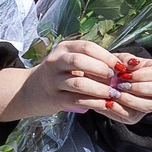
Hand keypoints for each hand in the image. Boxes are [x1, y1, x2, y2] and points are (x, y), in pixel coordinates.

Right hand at [0, 40, 121, 120]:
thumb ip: (92, 60)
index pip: (87, 47)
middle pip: (81, 61)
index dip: (106, 56)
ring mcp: (52, 80)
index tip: (120, 66)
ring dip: (100, 89)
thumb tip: (122, 66)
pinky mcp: (53, 98)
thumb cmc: (58, 75)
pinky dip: (94, 102)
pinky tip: (105, 104)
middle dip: (101, 69)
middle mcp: (55, 62)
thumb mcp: (70, 61)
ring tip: (113, 94)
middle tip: (115, 79)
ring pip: (79, 83)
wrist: (29, 90)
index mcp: (63, 48)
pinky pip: (77, 99)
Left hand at [94, 53, 151, 125]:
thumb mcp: (118, 59)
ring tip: (114, 94)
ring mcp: (148, 103)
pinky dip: (119, 109)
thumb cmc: (114, 69)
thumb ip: (126, 59)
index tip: (123, 74)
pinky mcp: (135, 115)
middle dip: (139, 87)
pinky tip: (109, 102)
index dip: (141, 75)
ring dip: (130, 100)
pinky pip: (132, 115)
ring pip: (149, 105)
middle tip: (121, 84)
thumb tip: (131, 63)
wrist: (101, 83)